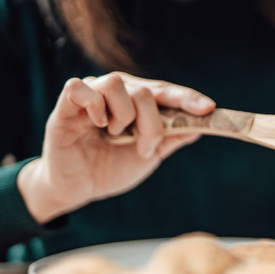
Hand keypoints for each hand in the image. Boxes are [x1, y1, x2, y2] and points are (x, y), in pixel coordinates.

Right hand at [18, 72, 214, 223]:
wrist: (78, 189)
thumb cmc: (110, 168)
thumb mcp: (148, 156)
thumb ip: (170, 139)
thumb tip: (199, 127)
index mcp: (137, 102)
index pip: (166, 91)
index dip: (187, 98)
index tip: (209, 108)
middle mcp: (116, 92)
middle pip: (145, 90)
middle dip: (152, 124)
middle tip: (144, 148)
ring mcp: (91, 96)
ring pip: (117, 84)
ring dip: (123, 116)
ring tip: (115, 135)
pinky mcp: (65, 105)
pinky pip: (81, 88)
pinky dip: (94, 105)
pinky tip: (98, 124)